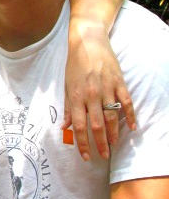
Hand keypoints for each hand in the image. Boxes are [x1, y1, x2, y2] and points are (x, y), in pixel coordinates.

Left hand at [64, 21, 135, 159]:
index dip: (82, 143)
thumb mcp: (67, 86)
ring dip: (114, 133)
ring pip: (112, 116)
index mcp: (77, 96)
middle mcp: (91, 94)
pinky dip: (130, 116)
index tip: (85, 156)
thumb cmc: (75, 65)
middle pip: (97, 125)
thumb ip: (69, 107)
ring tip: (113, 145)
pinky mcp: (119, 82)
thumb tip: (65, 127)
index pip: (79, 126)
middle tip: (102, 156)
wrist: (88, 42)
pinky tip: (133, 127)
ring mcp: (107, 88)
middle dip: (99, 143)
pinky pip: (126, 102)